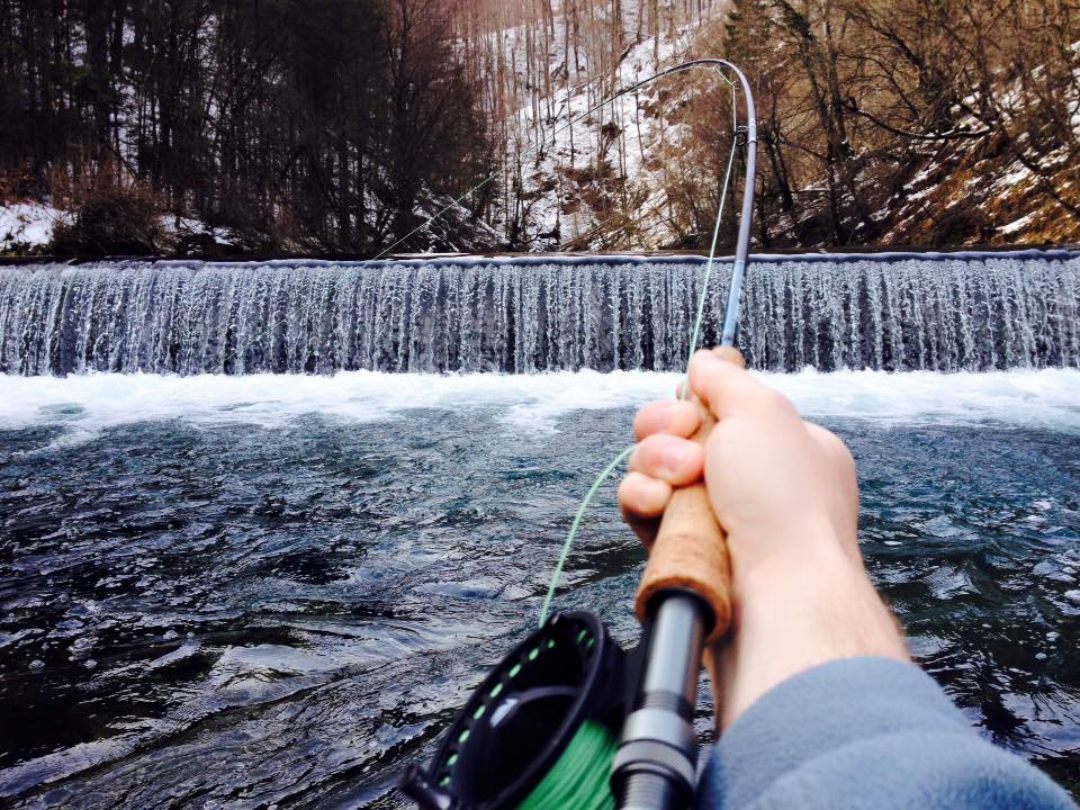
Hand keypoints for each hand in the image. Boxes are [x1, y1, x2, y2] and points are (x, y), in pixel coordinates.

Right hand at [619, 348, 908, 727]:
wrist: (777, 594)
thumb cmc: (784, 504)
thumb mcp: (763, 412)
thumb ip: (726, 378)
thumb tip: (705, 359)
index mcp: (782, 447)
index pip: (719, 409)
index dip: (693, 403)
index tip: (694, 408)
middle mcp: (749, 483)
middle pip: (676, 436)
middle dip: (665, 434)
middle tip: (689, 449)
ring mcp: (715, 518)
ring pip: (653, 472)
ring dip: (654, 466)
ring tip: (678, 483)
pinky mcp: (683, 550)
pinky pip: (643, 511)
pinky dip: (642, 501)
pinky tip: (657, 507)